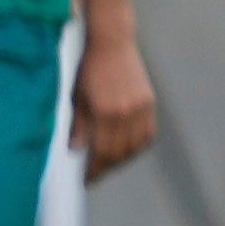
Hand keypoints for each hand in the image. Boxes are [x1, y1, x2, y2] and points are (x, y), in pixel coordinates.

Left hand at [80, 30, 165, 180]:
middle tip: (94, 175)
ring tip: (106, 164)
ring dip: (122, 159)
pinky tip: (125, 150)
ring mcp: (141, 109)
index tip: (86, 181)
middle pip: (119, 152)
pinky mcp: (150, 104)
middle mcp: (125, 113)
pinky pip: (146, 134)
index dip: (94, 169)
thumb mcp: (76, 96)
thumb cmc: (88, 69)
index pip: (101, 151)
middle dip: (106, 167)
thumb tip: (74, 150)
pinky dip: (137, 146)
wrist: (112, 44)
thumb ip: (77, 125)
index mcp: (104, 112)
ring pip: (135, 146)